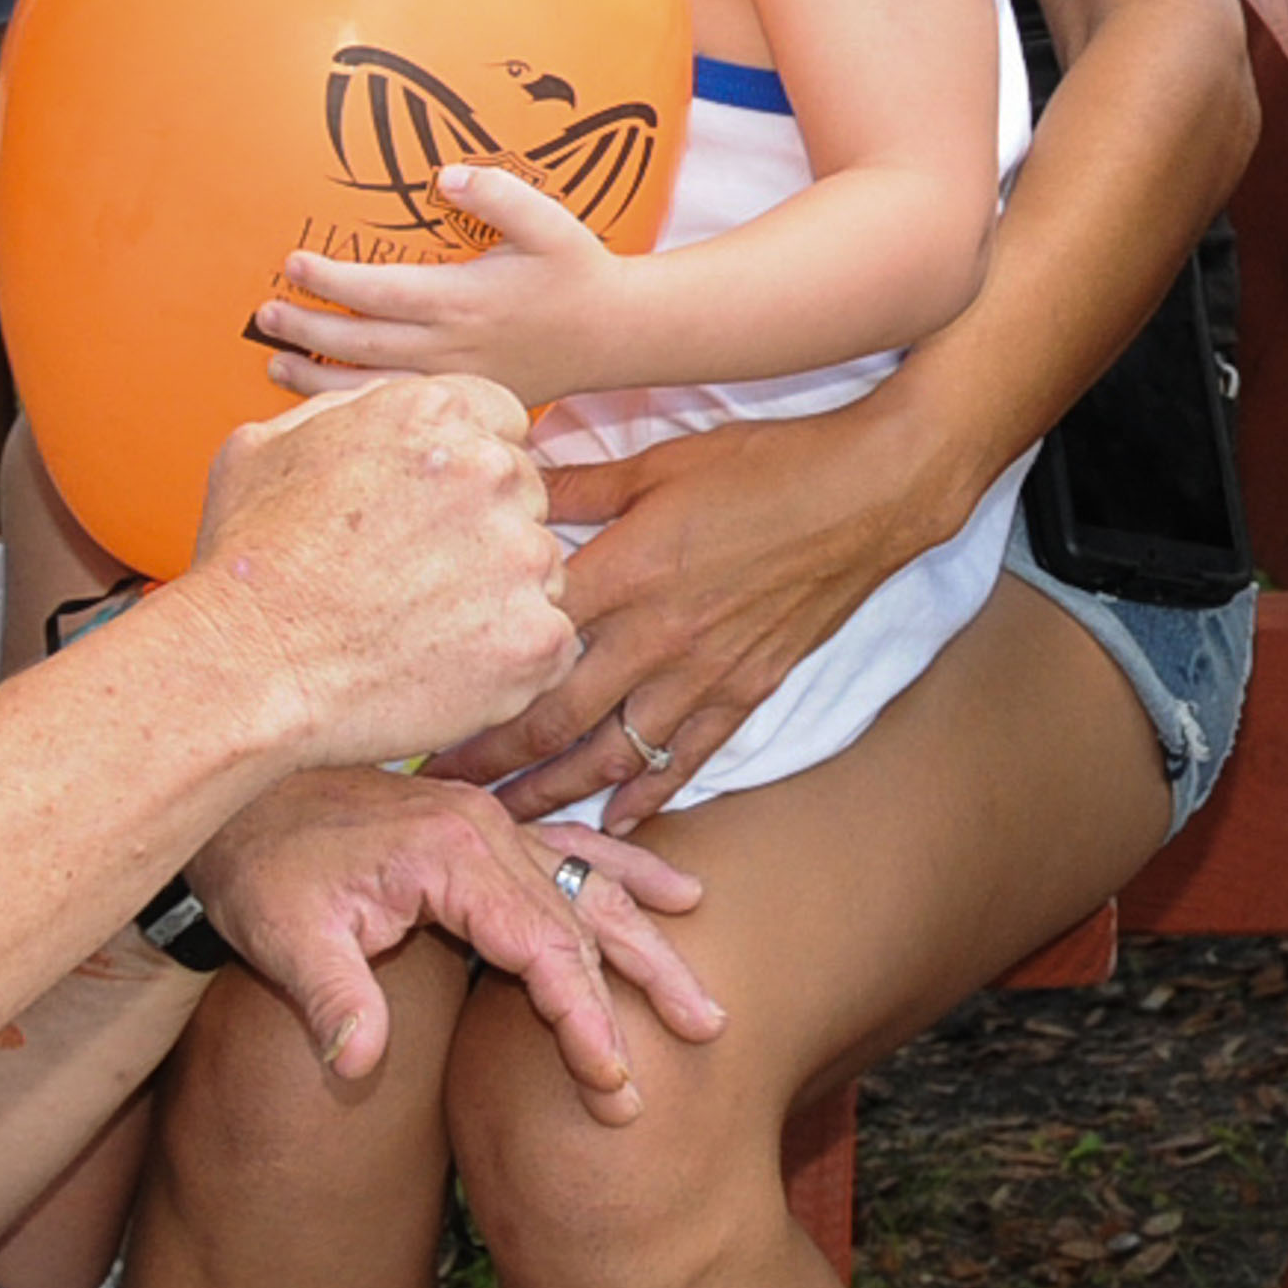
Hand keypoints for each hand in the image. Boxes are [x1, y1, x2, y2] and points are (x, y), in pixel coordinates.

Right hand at [165, 379, 579, 768]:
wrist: (247, 669)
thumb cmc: (248, 566)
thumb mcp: (268, 444)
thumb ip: (346, 410)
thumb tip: (377, 404)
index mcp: (432, 411)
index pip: (500, 424)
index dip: (464, 472)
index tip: (431, 513)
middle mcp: (488, 469)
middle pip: (523, 494)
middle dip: (483, 531)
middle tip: (414, 578)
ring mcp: (520, 554)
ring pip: (538, 570)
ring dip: (497, 596)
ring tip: (419, 628)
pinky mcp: (537, 635)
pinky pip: (547, 642)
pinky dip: (507, 661)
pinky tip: (444, 668)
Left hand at [188, 766, 724, 1103]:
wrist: (233, 799)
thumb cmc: (259, 869)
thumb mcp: (284, 936)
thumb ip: (331, 998)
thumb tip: (356, 1066)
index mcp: (452, 854)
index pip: (542, 948)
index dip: (582, 1018)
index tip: (614, 1081)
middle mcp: (486, 831)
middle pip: (584, 915)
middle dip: (642, 983)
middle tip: (703, 1036)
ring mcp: (488, 824)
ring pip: (592, 882)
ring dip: (650, 936)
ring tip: (706, 987)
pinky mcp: (480, 828)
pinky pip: (572, 849)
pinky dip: (626, 870)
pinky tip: (676, 892)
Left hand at [256, 164, 624, 404]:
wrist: (615, 335)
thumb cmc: (577, 272)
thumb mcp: (547, 220)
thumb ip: (496, 193)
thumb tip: (444, 175)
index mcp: (463, 300)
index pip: (379, 293)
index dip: (330, 280)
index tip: (292, 264)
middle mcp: (451, 347)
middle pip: (359, 344)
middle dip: (304, 329)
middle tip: (265, 315)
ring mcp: (454, 380)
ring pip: (368, 388)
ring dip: (314, 378)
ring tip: (274, 363)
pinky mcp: (462, 398)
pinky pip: (394, 409)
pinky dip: (350, 407)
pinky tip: (322, 401)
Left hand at [439, 392, 969, 829]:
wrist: (870, 493)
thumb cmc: (764, 463)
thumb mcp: (657, 461)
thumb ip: (576, 485)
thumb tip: (507, 482)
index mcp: (622, 571)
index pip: (521, 648)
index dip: (465, 690)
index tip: (417, 712)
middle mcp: (654, 636)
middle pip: (552, 719)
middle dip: (489, 764)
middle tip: (434, 793)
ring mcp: (703, 672)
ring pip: (612, 754)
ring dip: (554, 796)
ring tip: (505, 826)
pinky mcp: (746, 689)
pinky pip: (687, 758)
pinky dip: (649, 795)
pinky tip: (615, 823)